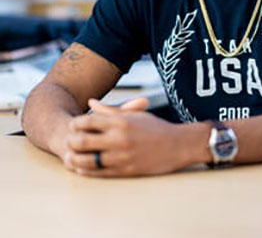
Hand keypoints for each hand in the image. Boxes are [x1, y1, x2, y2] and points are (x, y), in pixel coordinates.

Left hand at [63, 97, 189, 176]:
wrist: (178, 145)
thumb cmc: (156, 127)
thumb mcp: (134, 115)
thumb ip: (110, 110)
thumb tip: (90, 102)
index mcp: (122, 121)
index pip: (89, 121)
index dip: (76, 123)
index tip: (73, 125)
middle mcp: (120, 138)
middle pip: (84, 140)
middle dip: (72, 141)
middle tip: (68, 141)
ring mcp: (122, 156)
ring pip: (89, 160)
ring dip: (76, 158)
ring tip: (71, 155)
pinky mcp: (126, 171)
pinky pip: (99, 173)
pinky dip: (87, 171)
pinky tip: (81, 168)